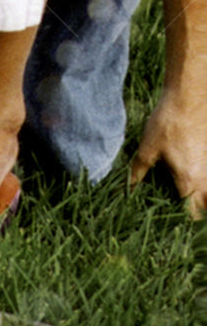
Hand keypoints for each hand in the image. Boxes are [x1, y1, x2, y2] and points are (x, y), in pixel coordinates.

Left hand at [130, 88, 206, 216]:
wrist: (189, 97)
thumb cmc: (167, 123)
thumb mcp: (147, 148)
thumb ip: (137, 172)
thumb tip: (127, 190)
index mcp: (189, 182)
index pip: (193, 217)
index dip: (183, 226)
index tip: (171, 227)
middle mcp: (206, 179)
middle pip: (206, 209)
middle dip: (196, 216)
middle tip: (179, 217)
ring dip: (201, 201)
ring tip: (186, 199)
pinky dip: (203, 184)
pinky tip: (191, 179)